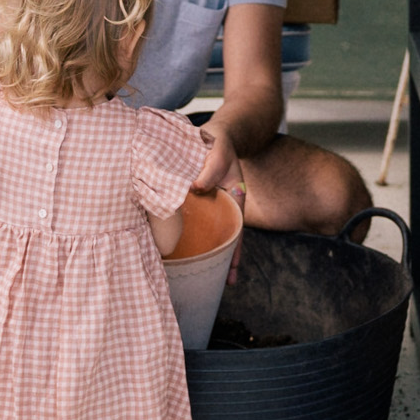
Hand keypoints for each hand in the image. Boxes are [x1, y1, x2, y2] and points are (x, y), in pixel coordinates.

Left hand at [193, 121, 246, 282]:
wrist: (213, 135)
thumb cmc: (218, 144)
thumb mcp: (219, 152)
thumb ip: (211, 169)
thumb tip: (195, 187)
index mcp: (235, 198)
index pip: (236, 230)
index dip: (234, 250)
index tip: (231, 271)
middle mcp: (224, 206)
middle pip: (226, 237)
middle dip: (224, 260)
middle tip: (221, 284)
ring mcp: (211, 206)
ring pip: (212, 233)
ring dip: (209, 251)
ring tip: (201, 275)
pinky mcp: (198, 202)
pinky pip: (197, 222)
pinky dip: (192, 235)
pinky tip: (182, 249)